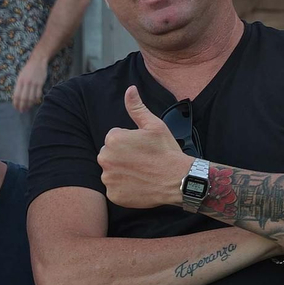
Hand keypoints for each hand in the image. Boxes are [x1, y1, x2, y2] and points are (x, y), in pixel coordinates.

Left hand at [12, 53, 48, 112]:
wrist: (38, 61)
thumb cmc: (28, 69)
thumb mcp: (20, 76)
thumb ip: (19, 86)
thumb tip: (17, 98)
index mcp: (19, 81)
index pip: (16, 95)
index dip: (16, 103)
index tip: (16, 108)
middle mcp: (26, 83)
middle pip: (24, 98)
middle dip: (22, 106)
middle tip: (22, 111)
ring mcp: (34, 83)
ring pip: (31, 98)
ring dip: (29, 105)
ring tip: (28, 108)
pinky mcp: (40, 83)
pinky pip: (38, 95)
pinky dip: (36, 100)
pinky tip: (34, 103)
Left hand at [99, 85, 194, 209]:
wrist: (178, 179)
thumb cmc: (166, 151)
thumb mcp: (154, 125)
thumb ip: (137, 107)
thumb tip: (130, 89)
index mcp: (113, 139)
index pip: (115, 138)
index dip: (130, 142)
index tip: (143, 148)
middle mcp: (105, 158)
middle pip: (110, 154)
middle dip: (122, 156)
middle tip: (143, 161)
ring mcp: (108, 178)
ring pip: (111, 171)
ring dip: (122, 172)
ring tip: (141, 172)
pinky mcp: (113, 195)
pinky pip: (114, 189)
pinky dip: (124, 188)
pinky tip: (138, 185)